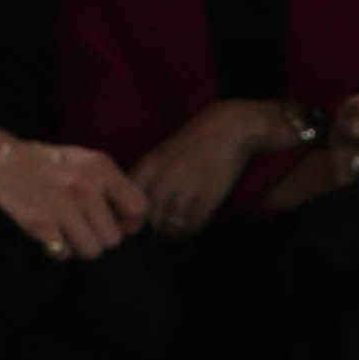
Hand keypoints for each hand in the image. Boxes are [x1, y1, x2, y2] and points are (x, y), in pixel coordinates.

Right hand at [0, 130, 148, 259]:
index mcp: (101, 168)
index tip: (117, 223)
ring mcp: (63, 207)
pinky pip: (66, 255)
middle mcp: (86, 187)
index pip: (139, 208)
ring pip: (93, 250)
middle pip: (114, 238)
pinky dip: (60, 252)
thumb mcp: (84, 160)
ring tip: (68, 233)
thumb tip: (136, 220)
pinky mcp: (41, 224)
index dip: (130, 223)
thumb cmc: (47, 164)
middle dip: (100, 236)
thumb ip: (111, 184)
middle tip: (83, 227)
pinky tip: (52, 238)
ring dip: (81, 247)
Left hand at [136, 101, 295, 235]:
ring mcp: (188, 188)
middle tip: (158, 225)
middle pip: (149, 216)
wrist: (229, 128)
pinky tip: (190, 225)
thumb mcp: (161, 153)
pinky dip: (189, 231)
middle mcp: (165, 177)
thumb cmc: (193, 141)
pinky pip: (192, 225)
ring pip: (169, 224)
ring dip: (170, 230)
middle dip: (152, 225)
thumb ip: (145, 177)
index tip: (133, 223)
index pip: (129, 199)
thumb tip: (133, 208)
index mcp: (149, 164)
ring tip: (175, 226)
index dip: (128, 216)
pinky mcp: (209, 198)